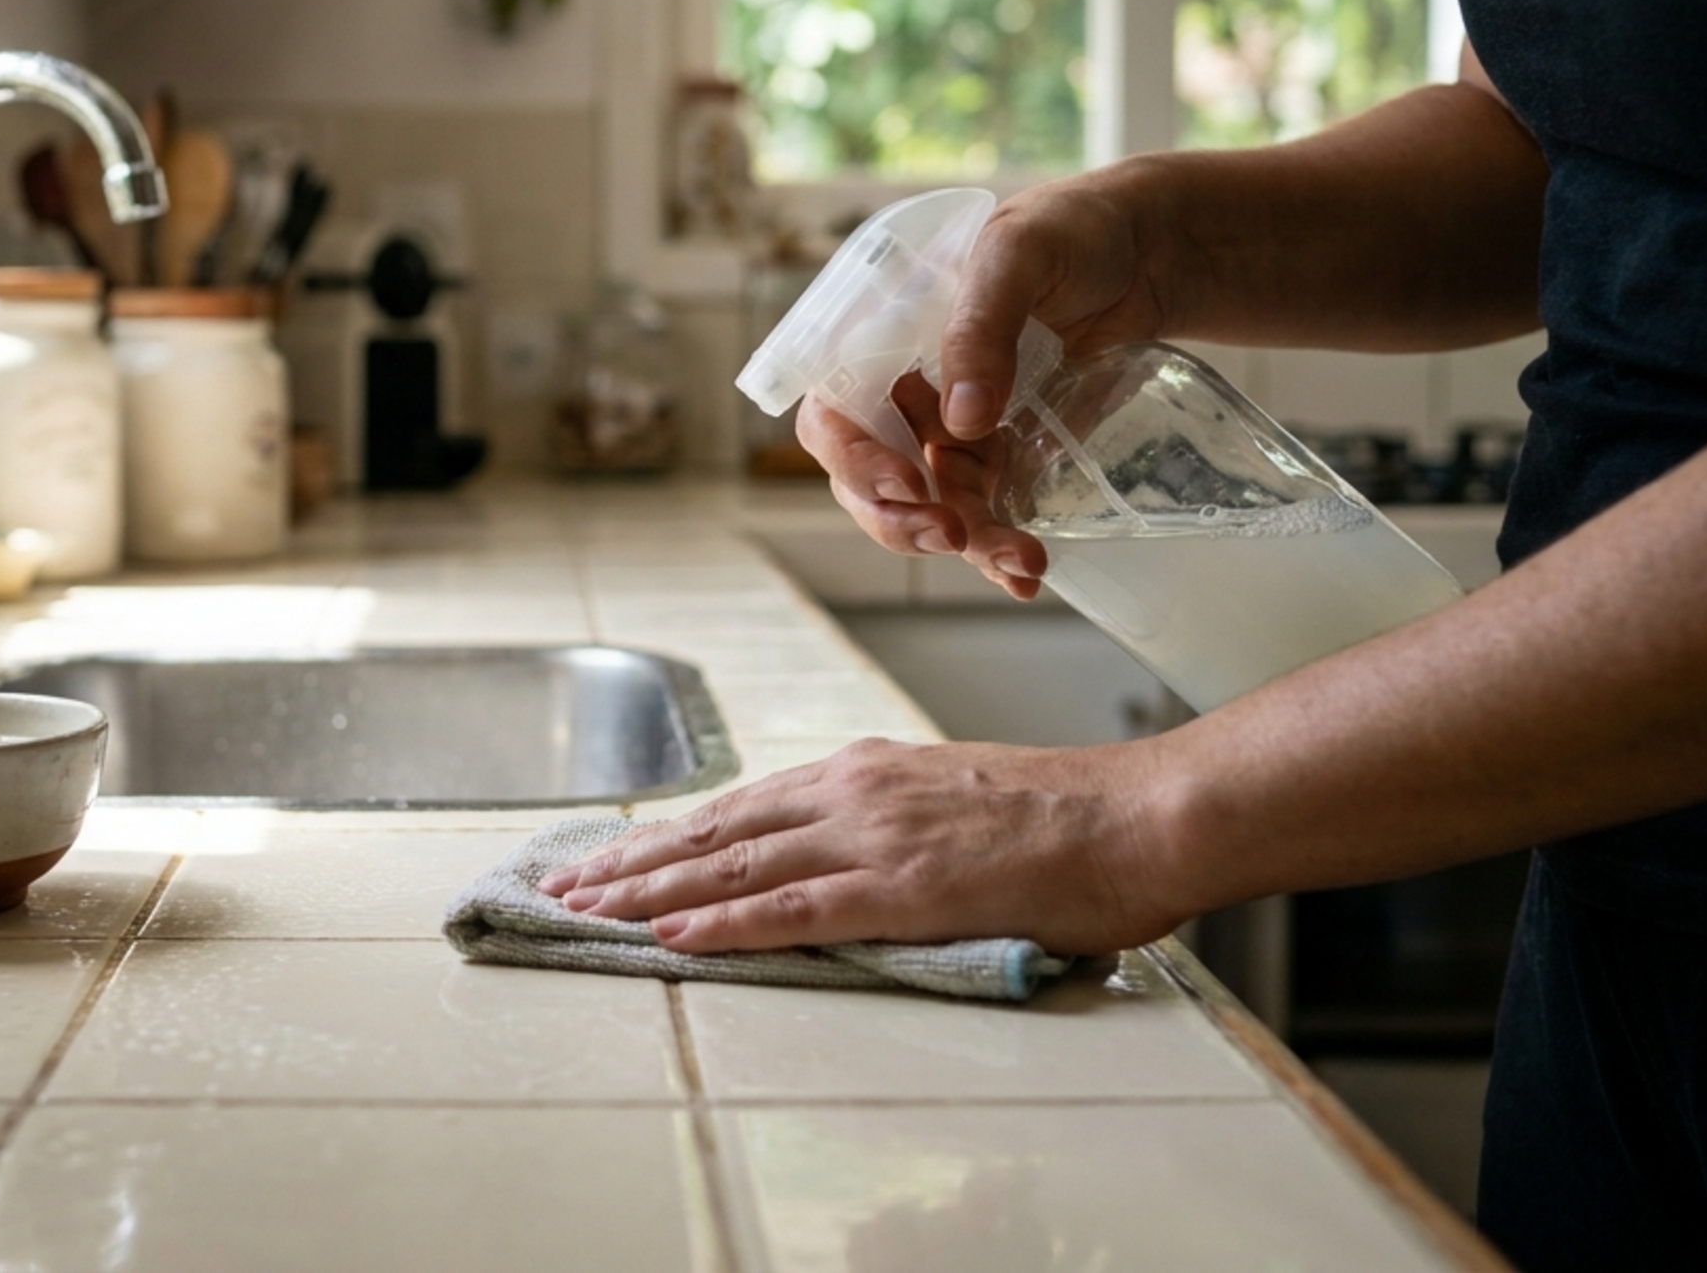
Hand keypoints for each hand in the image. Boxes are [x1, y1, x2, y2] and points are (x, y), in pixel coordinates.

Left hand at [539, 738, 1182, 956]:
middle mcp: (854, 791)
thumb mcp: (955, 803)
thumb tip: (846, 862)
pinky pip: (793, 909)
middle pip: (718, 831)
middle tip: (565, 885)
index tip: (610, 853)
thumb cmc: (1068, 821)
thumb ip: (891, 825)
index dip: (668, 835)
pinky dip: (724, 924)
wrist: (1141, 815)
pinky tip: (671, 937)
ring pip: (736, 867)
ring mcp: (875, 837)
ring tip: (588, 911)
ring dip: (651, 892)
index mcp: (866, 769)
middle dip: (633, 861)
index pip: (742, 806)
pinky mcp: (903, 888)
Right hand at [799, 163, 1175, 598]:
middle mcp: (906, 393)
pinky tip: (1025, 575)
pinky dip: (1000, 550)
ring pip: (931, 506)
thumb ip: (981, 326)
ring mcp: (954, 431)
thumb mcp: (1017, 254)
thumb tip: (962, 420)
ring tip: (1022, 562)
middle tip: (949, 535)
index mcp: (880, 340)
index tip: (905, 481)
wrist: (1148, 251)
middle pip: (867, 478)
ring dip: (966, 543)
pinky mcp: (1007, 455)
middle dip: (900, 518)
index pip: (833, 412)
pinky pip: (988, 513)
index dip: (853, 456)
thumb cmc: (1067, 229)